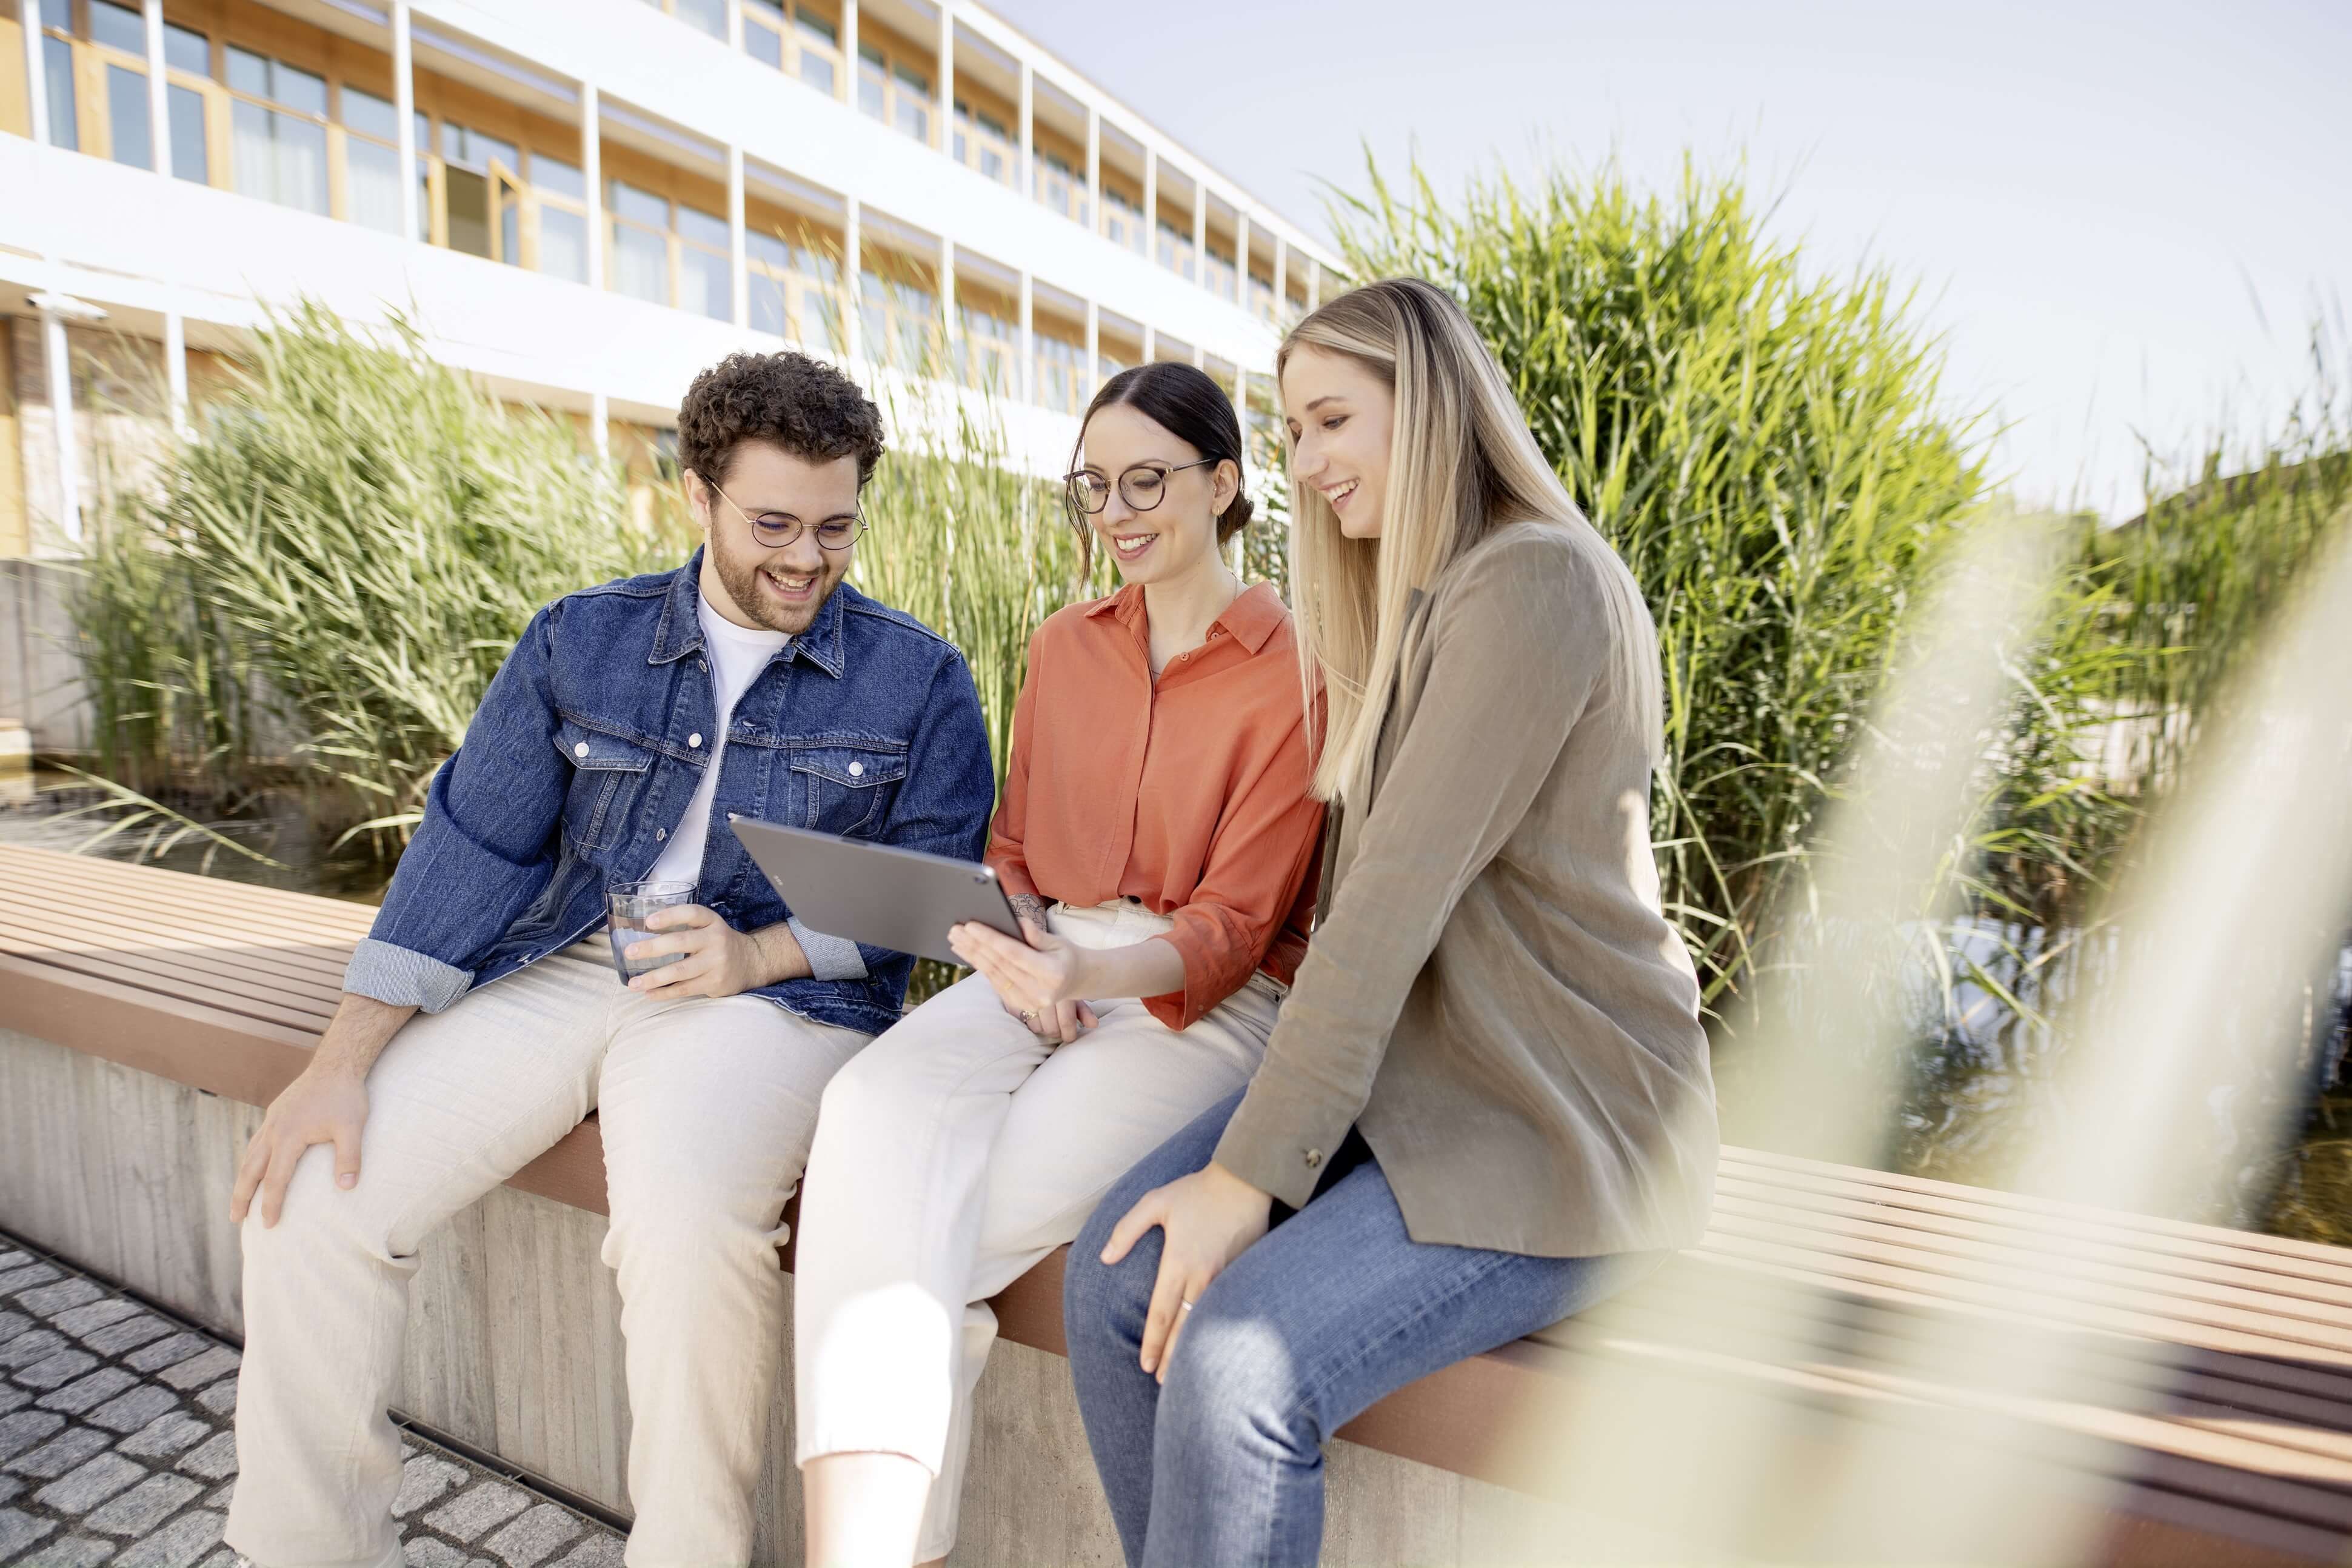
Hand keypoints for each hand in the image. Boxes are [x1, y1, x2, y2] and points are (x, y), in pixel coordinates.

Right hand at [231, 1060, 369, 1228]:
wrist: (336, 1063)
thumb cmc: (346, 1096)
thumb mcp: (353, 1127)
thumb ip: (350, 1157)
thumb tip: (346, 1188)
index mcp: (289, 1137)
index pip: (275, 1180)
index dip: (271, 1204)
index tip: (269, 1225)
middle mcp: (274, 1131)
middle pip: (250, 1171)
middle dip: (241, 1197)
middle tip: (236, 1220)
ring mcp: (272, 1121)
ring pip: (249, 1155)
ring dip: (242, 1179)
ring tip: (240, 1200)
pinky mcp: (275, 1113)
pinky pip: (257, 1141)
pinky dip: (250, 1159)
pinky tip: (255, 1166)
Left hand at [626, 906, 796, 1000]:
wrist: (752, 962)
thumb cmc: (718, 943)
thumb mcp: (709, 927)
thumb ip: (684, 927)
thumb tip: (641, 932)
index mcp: (712, 922)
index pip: (691, 914)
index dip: (670, 916)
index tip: (648, 922)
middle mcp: (716, 940)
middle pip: (681, 942)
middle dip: (652, 948)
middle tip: (630, 952)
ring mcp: (716, 963)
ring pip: (680, 971)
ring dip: (653, 978)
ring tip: (633, 984)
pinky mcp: (715, 983)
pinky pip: (685, 989)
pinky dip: (664, 993)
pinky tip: (649, 994)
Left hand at [952, 918, 1098, 1044]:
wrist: (1079, 981)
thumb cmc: (1068, 956)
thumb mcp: (1059, 942)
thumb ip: (1036, 935)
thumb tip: (1016, 921)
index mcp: (1052, 973)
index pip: (1014, 954)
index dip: (990, 939)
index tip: (970, 925)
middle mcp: (1040, 992)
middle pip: (1000, 964)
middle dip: (975, 945)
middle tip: (955, 930)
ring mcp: (1030, 1002)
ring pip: (994, 975)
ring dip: (972, 956)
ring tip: (956, 940)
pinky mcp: (1022, 1005)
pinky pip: (996, 984)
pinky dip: (981, 967)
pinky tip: (968, 954)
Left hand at [1099, 1162, 1272, 1382]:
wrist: (1246, 1180)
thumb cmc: (1197, 1191)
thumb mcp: (1155, 1203)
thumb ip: (1126, 1230)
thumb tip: (1104, 1257)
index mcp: (1179, 1261)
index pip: (1162, 1313)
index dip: (1152, 1342)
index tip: (1144, 1364)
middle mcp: (1202, 1275)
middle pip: (1184, 1327)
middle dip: (1171, 1357)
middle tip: (1161, 1381)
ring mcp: (1225, 1276)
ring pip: (1206, 1322)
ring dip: (1193, 1348)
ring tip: (1183, 1372)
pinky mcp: (1242, 1273)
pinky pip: (1225, 1308)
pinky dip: (1214, 1328)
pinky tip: (1210, 1343)